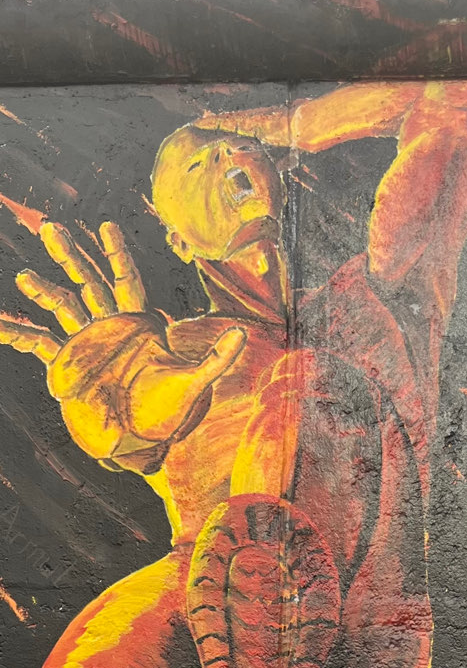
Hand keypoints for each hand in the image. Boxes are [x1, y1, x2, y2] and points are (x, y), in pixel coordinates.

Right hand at [0, 221, 244, 465]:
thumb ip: (216, 359)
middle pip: (88, 283)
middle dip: (71, 256)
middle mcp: (110, 329)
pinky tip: (1, 324)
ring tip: (25, 277)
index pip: (126, 281)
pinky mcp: (70, 365)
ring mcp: (87, 344)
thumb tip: (242, 334)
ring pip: (62, 307)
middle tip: (50, 228)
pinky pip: (40, 344)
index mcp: (138, 325)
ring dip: (44, 290)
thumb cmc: (170, 413)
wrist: (146, 441)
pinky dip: (19, 334)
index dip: (117, 254)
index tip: (106, 225)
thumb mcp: (194, 384)